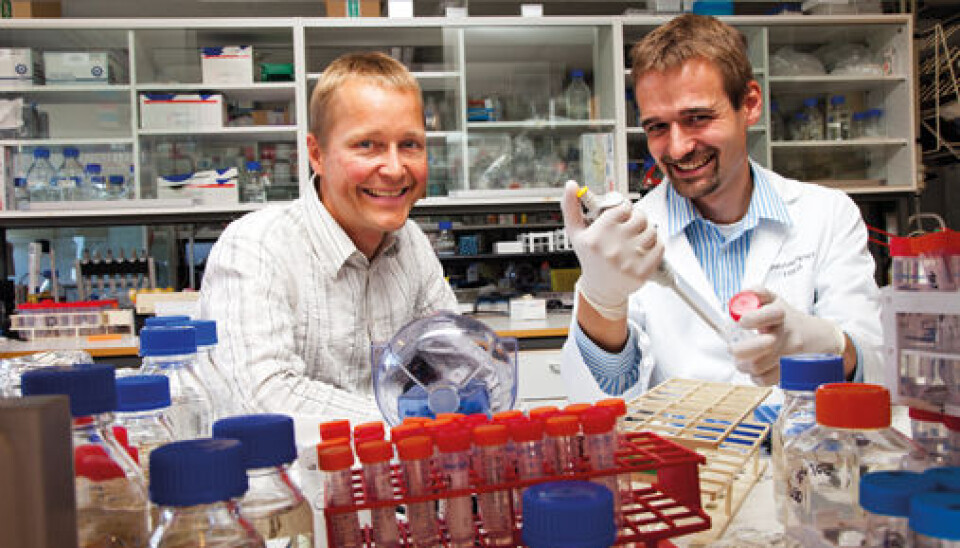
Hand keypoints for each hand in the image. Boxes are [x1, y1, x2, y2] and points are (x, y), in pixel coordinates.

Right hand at [560, 180, 663, 319]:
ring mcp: (628, 261)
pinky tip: (645, 247)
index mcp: (596, 236)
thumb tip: (571, 185)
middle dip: (638, 218)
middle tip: (632, 225)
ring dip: (648, 231)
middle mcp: (612, 248)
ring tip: (638, 237)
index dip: (625, 208)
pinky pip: (659, 246)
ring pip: (652, 230)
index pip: (623, 207)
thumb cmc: (590, 258)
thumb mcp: (576, 233)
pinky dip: (656, 244)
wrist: (601, 289)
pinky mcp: (642, 271)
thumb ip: (571, 207)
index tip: (622, 214)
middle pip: (640, 217)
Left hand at [729, 288, 845, 385]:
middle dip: (740, 349)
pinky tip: (755, 367)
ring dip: (743, 364)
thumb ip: (755, 294)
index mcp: (782, 314)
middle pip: (763, 346)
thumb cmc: (789, 319)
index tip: (741, 321)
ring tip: (742, 358)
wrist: (818, 339)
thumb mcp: (774, 300)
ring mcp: (789, 356)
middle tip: (733, 348)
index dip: (753, 318)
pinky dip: (754, 376)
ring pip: (758, 366)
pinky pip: (764, 380)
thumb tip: (737, 299)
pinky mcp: (789, 373)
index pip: (771, 314)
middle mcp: (787, 336)